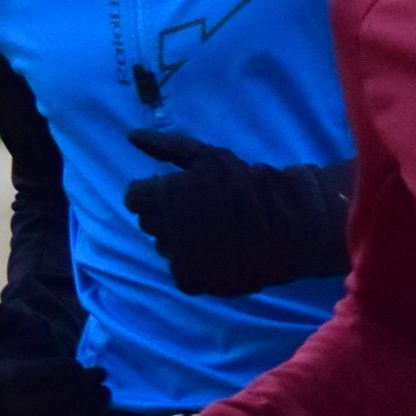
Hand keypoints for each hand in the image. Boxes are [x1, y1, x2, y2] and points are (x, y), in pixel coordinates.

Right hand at [0, 296, 110, 415]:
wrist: (32, 382)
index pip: (29, 380)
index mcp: (3, 380)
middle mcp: (11, 411)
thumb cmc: (26, 348)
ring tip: (101, 387)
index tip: (74, 364)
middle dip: (80, 386)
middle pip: (50, 402)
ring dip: (88, 404)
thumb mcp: (18, 327)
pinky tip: (98, 403)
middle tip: (99, 372)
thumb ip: (2, 317)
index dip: (57, 371)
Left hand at [125, 129, 350, 298]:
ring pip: (162, 245)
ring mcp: (177, 256)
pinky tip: (214, 249)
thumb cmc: (246, 184)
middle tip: (195, 209)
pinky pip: (178, 268)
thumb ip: (165, 146)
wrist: (285, 226)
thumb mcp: (207, 155)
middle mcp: (165, 227)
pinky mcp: (190, 280)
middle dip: (165, 213)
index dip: (153, 192)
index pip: (134, 197)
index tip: (173, 191)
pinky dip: (191, 260)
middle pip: (148, 221)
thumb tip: (130, 135)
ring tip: (208, 229)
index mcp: (165, 195)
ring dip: (177, 237)